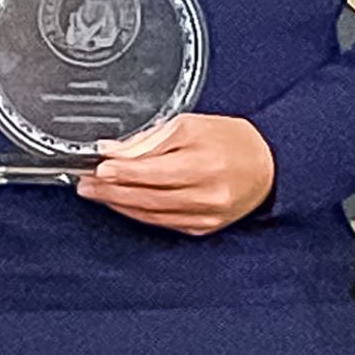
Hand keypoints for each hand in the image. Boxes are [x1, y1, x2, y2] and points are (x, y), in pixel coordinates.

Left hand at [75, 111, 274, 237]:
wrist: (268, 165)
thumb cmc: (231, 141)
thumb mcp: (191, 126)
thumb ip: (150, 139)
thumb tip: (112, 150)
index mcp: (203, 163)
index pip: (151, 172)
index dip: (120, 172)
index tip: (97, 168)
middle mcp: (206, 194)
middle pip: (146, 196)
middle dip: (110, 190)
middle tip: (86, 183)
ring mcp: (205, 215)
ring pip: (150, 214)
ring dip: (119, 203)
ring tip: (97, 192)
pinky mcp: (204, 228)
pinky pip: (162, 223)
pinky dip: (139, 214)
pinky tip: (123, 204)